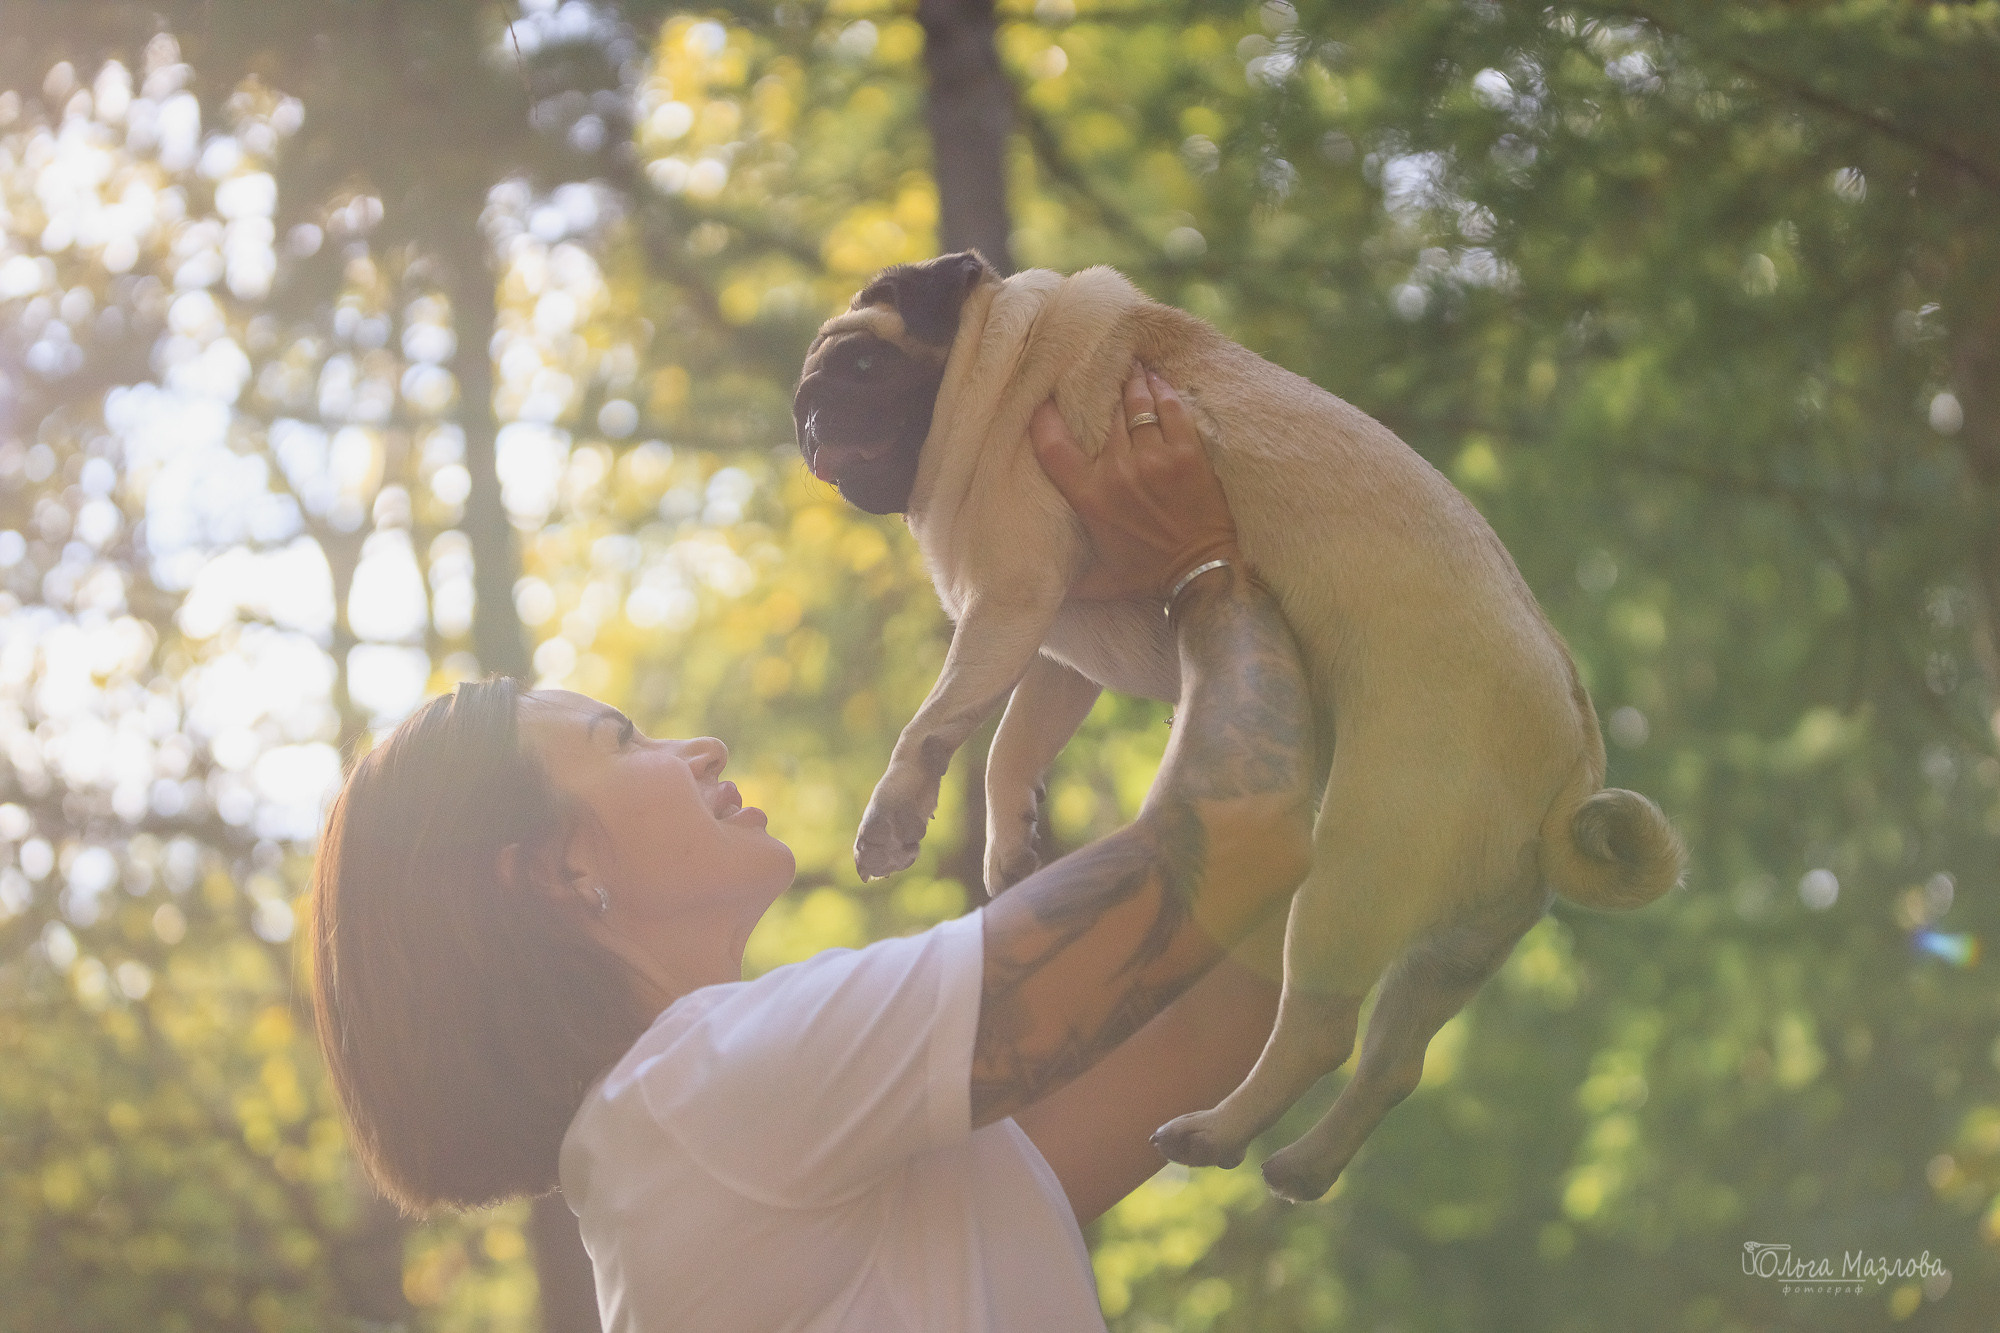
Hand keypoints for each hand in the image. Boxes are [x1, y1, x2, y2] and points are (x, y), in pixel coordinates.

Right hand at [1030, 361, 1239, 601]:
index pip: (1054, 446)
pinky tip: (1157, 378)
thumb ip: (1067, 579)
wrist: (1202, 574)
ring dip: (1131, 382)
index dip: (1044, 417)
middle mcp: (1119, 472)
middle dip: (1098, 388)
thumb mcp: (1099, 581)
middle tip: (1096, 367)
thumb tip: (1037, 589)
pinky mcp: (1188, 453)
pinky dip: (1163, 390)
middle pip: (1102, 414)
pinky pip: (1171, 409)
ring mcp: (1155, 459)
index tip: (1044, 397)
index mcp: (1091, 498)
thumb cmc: (1148, 576)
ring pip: (1136, 404)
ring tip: (1128, 365)